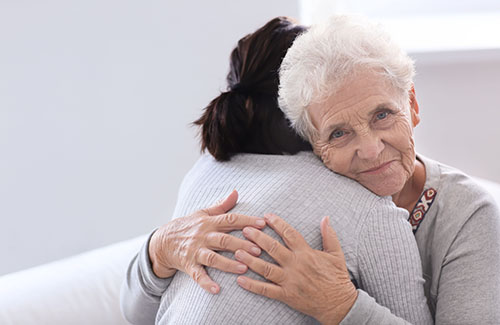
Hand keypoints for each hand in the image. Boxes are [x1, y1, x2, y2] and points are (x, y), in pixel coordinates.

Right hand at [149, 190, 265, 293]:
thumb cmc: (188, 226)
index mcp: (209, 222)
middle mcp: (203, 236)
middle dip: (241, 245)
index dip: (247, 221)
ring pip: (213, 258)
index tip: (263, 224)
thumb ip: (222, 205)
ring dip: (228, 264)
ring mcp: (195, 251)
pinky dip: (206, 283)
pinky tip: (217, 289)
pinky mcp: (188, 265)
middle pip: (224, 240)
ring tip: (244, 268)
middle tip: (259, 250)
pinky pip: (197, 275)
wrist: (162, 241)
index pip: (230, 220)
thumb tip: (236, 192)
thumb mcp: (203, 213)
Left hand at [235, 214, 357, 324]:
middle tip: (245, 230)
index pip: (289, 234)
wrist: (339, 304)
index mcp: (306, 253)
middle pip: (273, 248)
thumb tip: (326, 218)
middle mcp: (296, 265)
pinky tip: (240, 280)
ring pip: (266, 268)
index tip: (266, 216)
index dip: (277, 223)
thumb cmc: (337, 278)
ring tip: (237, 252)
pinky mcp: (286, 295)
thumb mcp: (336, 254)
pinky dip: (252, 285)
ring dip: (250, 260)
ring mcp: (290, 281)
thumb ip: (329, 235)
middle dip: (257, 238)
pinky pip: (266, 290)